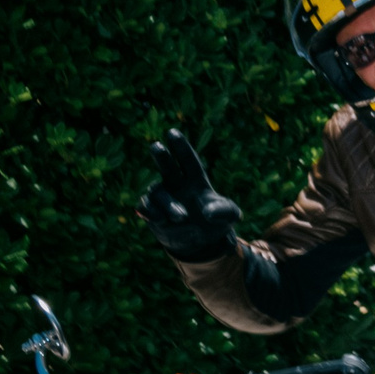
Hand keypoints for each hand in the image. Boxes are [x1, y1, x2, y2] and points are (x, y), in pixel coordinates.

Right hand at [141, 129, 239, 262]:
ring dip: (168, 204)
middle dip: (162, 156)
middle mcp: (176, 184)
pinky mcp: (153, 212)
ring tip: (182, 218)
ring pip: (157, 192)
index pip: (188, 160)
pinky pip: (145, 207)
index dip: (181, 147)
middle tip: (157, 146)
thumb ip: (224, 210)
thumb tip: (207, 212)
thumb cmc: (216, 221)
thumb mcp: (230, 215)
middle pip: (166, 166)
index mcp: (195, 179)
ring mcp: (163, 197)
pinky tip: (160, 219)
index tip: (173, 133)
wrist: (200, 241)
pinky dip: (150, 212)